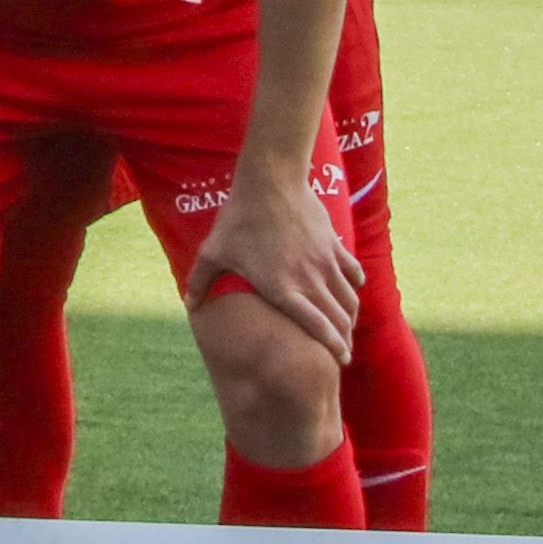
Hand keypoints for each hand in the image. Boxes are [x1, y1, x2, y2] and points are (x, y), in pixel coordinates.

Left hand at [191, 164, 361, 358]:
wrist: (271, 182)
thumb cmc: (239, 219)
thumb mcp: (214, 251)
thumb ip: (201, 281)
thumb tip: (188, 304)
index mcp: (283, 289)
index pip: (318, 328)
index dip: (332, 348)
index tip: (339, 360)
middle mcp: (310, 280)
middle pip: (339, 319)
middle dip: (344, 340)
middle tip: (343, 353)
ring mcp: (326, 262)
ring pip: (349, 298)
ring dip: (351, 316)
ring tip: (347, 327)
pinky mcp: (334, 245)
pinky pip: (353, 273)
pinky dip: (354, 286)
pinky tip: (350, 291)